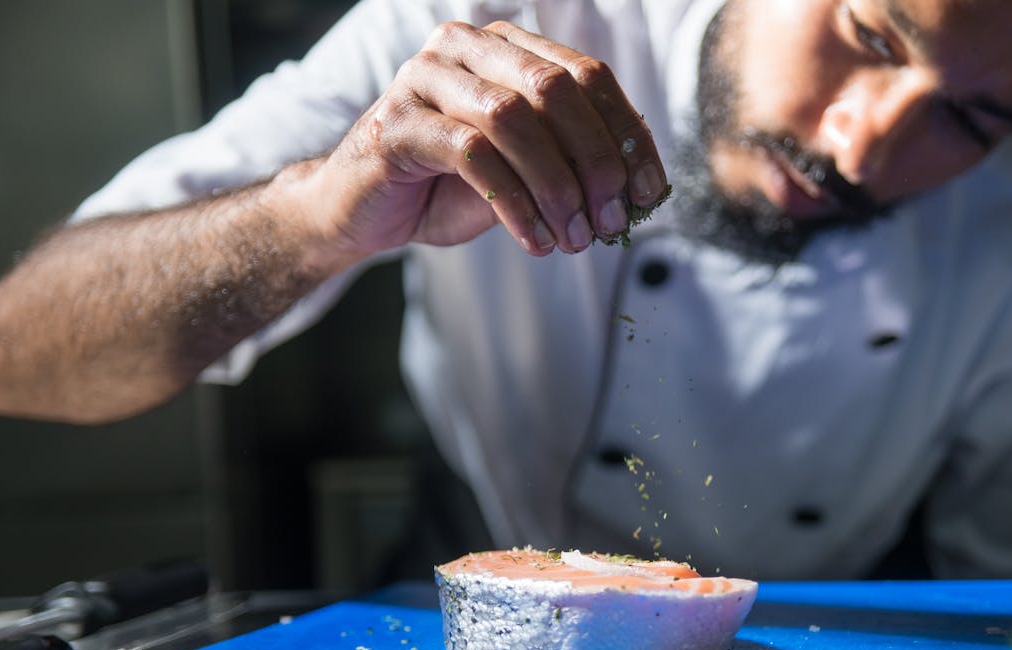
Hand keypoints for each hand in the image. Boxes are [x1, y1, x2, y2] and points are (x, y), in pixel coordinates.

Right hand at [305, 20, 666, 261]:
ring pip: (515, 119)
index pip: (588, 77)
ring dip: (558, 186)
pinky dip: (516, 204)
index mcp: (505, 48)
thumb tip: (641, 174)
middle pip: (557, 90)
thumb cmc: (446, 188)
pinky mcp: (397, 122)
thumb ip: (571, 160)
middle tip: (615, 220)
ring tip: (575, 238)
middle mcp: (466, 47)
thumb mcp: (524, 173)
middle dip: (597, 161)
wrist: (360, 212)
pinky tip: (536, 241)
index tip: (651, 194)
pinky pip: (474, 156)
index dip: (627, 135)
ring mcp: (425, 78)